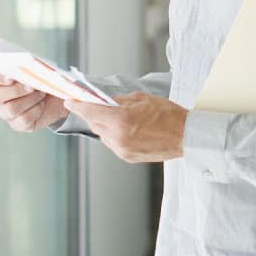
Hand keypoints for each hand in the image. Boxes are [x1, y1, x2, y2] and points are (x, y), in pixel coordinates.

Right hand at [0, 67, 68, 131]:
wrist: (57, 95)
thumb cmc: (43, 78)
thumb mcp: (38, 68)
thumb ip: (29, 66)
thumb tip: (29, 70)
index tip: (11, 76)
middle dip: (15, 90)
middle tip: (32, 86)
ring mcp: (7, 112)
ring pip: (10, 109)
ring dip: (29, 100)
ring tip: (42, 93)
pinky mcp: (18, 124)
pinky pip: (23, 120)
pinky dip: (36, 110)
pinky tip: (42, 104)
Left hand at [64, 92, 186, 163]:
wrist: (185, 136)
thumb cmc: (169, 115)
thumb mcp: (142, 99)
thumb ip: (120, 101)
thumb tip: (105, 102)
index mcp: (121, 119)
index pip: (91, 111)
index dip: (78, 106)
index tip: (70, 101)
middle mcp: (118, 137)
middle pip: (94, 123)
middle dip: (93, 114)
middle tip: (95, 106)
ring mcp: (122, 149)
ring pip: (102, 134)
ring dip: (105, 125)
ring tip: (120, 117)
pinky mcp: (127, 157)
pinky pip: (112, 143)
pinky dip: (114, 135)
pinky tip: (127, 128)